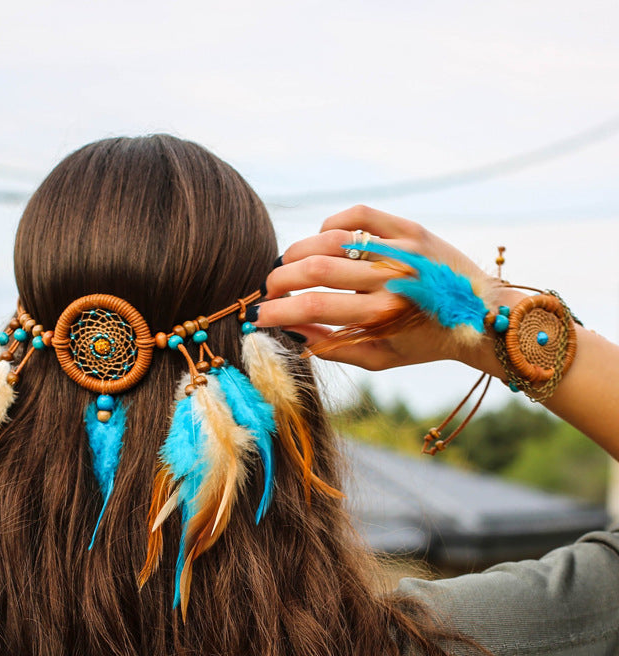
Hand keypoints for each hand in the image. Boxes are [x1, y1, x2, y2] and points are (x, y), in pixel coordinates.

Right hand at [253, 205, 512, 370]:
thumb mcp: (381, 358)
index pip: (316, 307)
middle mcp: (394, 277)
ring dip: (298, 252)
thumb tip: (292, 332)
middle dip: (280, 280)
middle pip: (318, 269)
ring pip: (333, 238)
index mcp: (384, 315)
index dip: (279, 311)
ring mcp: (403, 249)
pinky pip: (359, 215)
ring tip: (287, 266)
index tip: (259, 317)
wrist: (479, 314)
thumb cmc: (424, 341)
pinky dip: (331, 225)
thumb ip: (335, 348)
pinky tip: (322, 240)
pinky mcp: (410, 229)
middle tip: (268, 291)